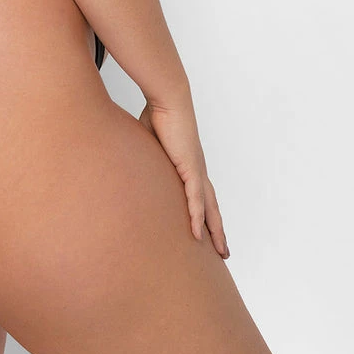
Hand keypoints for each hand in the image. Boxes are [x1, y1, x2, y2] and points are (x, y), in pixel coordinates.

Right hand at [138, 96, 229, 259]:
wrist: (168, 101)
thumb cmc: (158, 115)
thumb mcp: (149, 143)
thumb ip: (145, 158)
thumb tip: (129, 162)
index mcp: (189, 165)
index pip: (201, 196)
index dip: (206, 214)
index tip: (209, 231)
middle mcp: (197, 170)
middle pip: (212, 207)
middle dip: (218, 230)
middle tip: (224, 252)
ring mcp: (196, 170)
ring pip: (209, 208)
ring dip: (216, 231)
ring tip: (221, 251)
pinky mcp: (190, 168)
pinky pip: (195, 199)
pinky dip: (197, 217)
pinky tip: (198, 235)